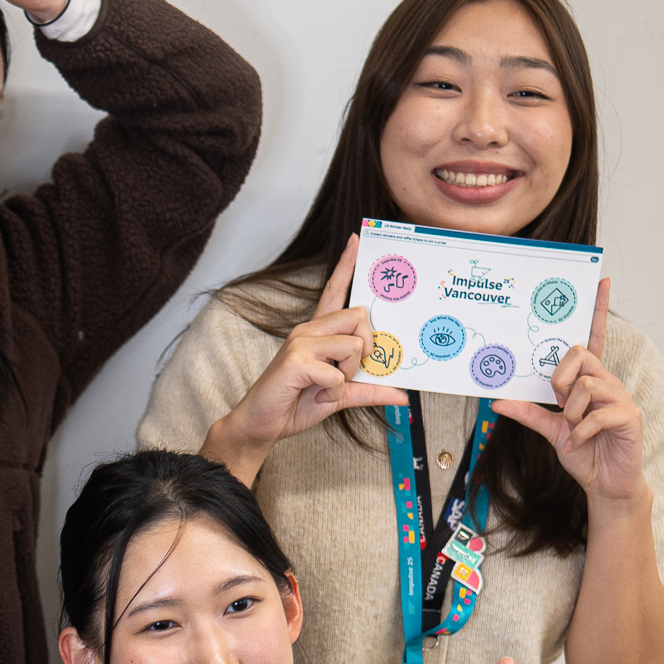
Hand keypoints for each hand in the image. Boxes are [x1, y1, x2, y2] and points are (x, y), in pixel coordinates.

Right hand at [201, 235, 390, 482]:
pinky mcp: (296, 360)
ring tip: (327, 386)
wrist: (262, 424)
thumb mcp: (339, 397)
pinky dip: (333, 390)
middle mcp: (308, 330)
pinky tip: (315, 394)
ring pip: (351, 344)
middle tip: (350, 371)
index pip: (334, 290)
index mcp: (317, 332)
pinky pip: (336, 373)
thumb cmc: (295, 405)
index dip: (345, 265)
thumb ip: (368, 390)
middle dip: (365, 347)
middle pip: (358, 316)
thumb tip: (402, 395)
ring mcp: (300, 342)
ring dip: (348, 373)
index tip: (355, 238)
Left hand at [492, 280, 647, 508]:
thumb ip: (528, 413)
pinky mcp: (630, 417)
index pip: (593, 338)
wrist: (605, 484)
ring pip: (587, 385)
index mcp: (590, 380)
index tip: (602, 281)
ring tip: (572, 430)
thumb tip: (497, 401)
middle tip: (560, 404)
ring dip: (571, 412)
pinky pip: (598, 415)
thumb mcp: (550, 431)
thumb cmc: (583, 452)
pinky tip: (579, 443)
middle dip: (561, 380)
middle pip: (580, 355)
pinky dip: (582, 432)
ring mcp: (620, 398)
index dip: (598, 311)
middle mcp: (607, 382)